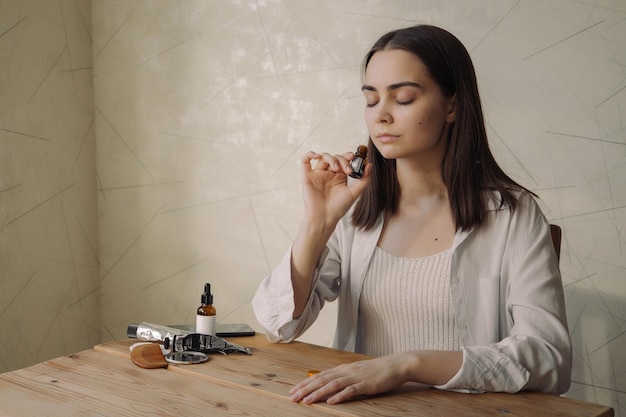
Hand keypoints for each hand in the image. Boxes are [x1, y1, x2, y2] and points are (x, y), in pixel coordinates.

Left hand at [289, 353, 413, 404]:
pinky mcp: (366, 385)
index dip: (305, 383)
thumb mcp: (356, 372)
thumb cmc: (376, 370)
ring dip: (318, 393)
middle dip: (306, 389)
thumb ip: (343, 377)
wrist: (396, 365)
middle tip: (293, 397)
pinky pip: (351, 391)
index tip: (293, 390)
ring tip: (307, 401)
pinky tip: (331, 401)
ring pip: (333, 385)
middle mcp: (346, 372)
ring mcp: (356, 377)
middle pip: (322, 380)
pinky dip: (340, 396)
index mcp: (343, 369)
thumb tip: (328, 384)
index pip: (320, 376)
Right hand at [300, 150, 370, 228]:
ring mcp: (318, 174)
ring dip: (331, 158)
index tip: (355, 157)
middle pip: (335, 157)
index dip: (349, 157)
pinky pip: (305, 161)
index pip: (344, 160)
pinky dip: (309, 154)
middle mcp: (329, 173)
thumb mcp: (354, 193)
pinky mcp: (307, 176)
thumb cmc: (338, 207)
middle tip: (348, 170)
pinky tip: (316, 156)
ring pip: (323, 157)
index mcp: (340, 176)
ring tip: (336, 168)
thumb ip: (364, 179)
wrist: (325, 218)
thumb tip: (370, 164)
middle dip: (343, 160)